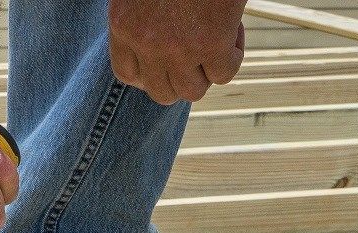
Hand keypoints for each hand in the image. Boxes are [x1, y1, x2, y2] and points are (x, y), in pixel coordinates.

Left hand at [108, 0, 245, 104]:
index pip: (128, 75)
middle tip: (197, 51)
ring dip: (207, 71)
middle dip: (181, 76)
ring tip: (217, 40)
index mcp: (123, 24)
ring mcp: (176, 47)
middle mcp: (145, 42)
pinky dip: (233, 57)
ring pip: (192, 91)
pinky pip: (223, 74)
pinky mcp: (211, 43)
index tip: (168, 60)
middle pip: (161, 92)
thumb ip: (144, 15)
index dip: (151, 74)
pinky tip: (234, 30)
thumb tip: (165, 34)